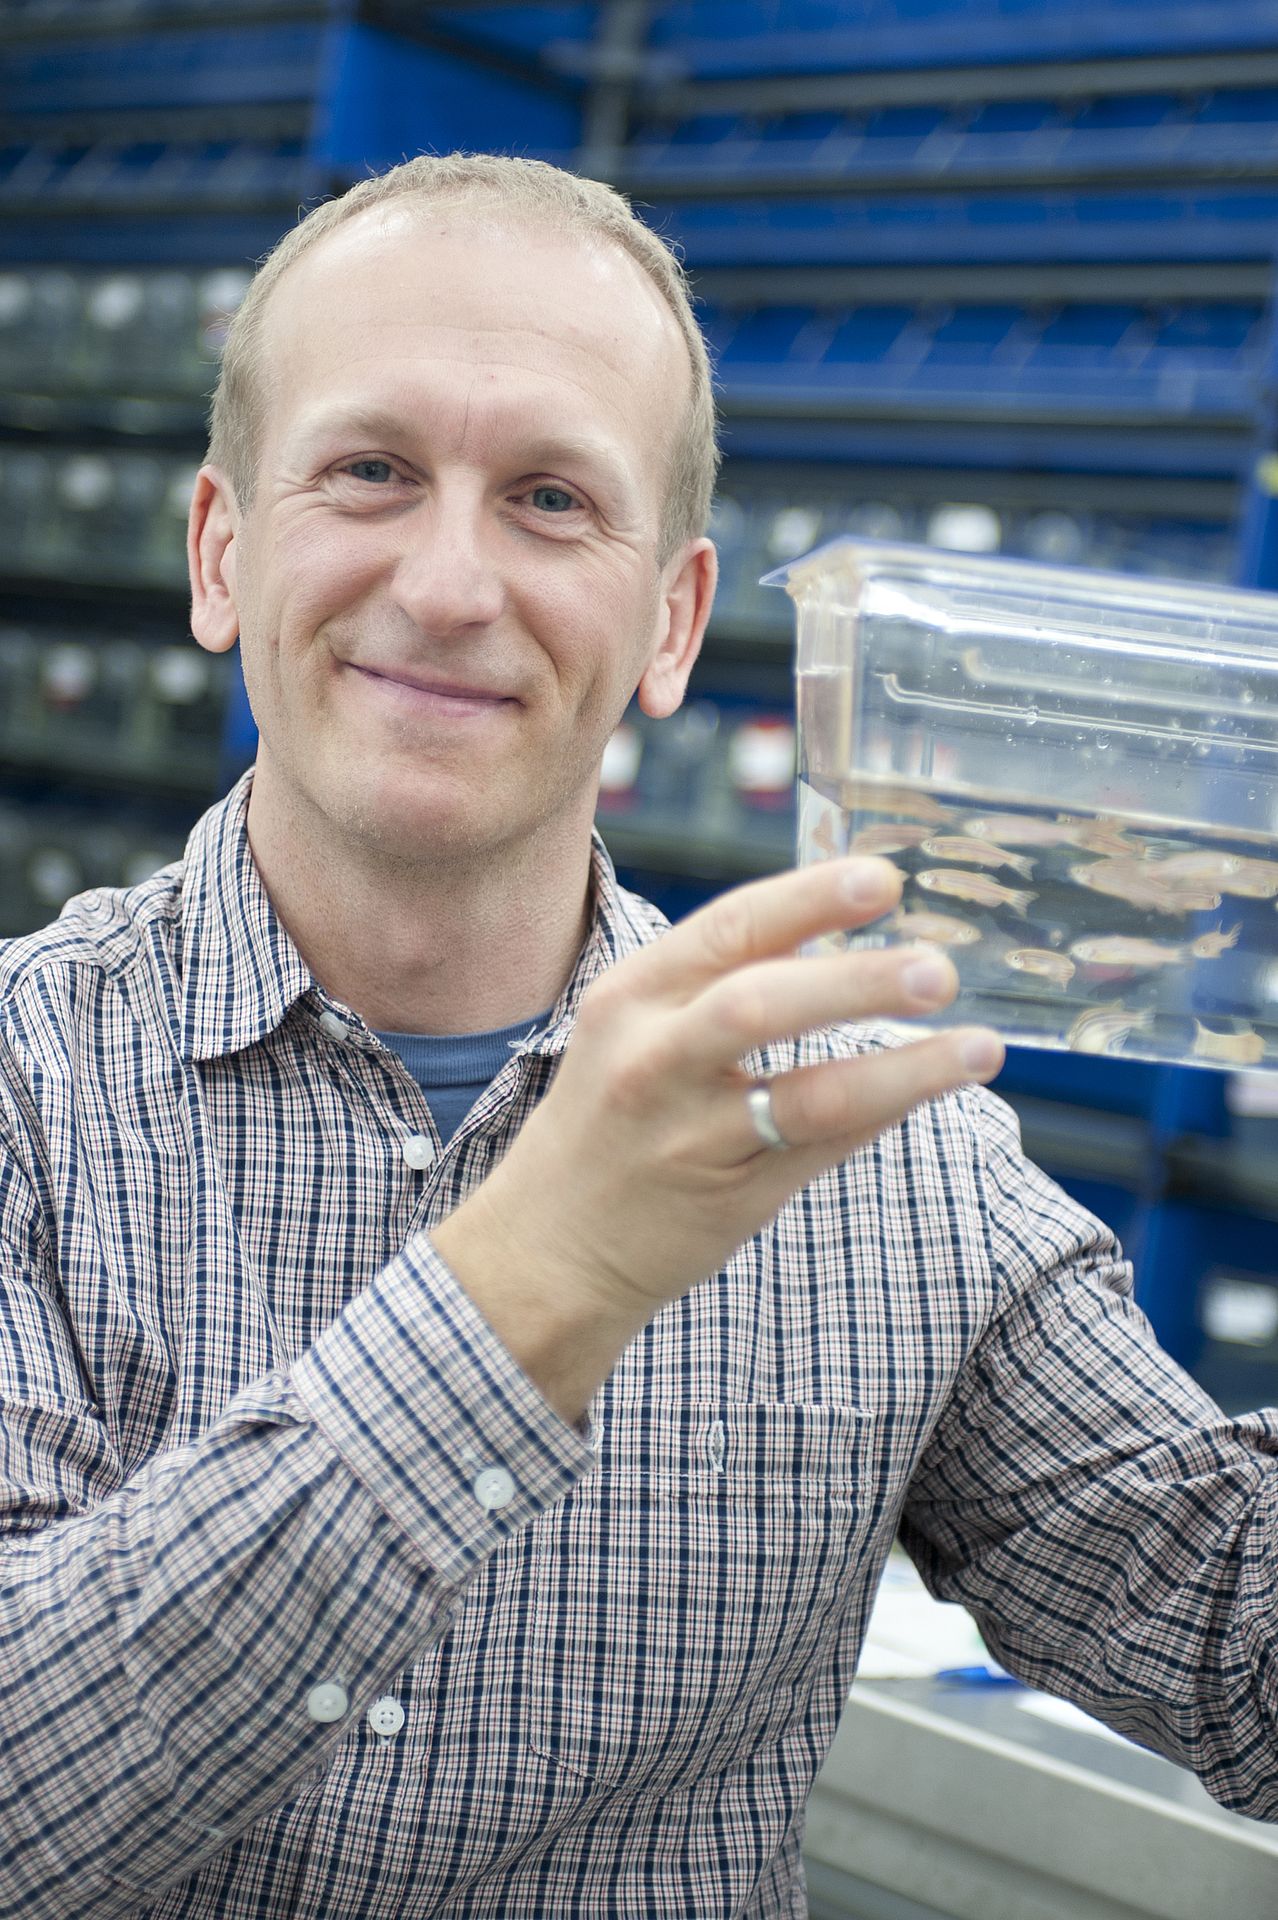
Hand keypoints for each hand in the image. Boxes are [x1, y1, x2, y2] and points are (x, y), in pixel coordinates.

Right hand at [433, 856, 1002, 1417]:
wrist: (547, 1247)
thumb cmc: (609, 1118)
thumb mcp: (633, 1029)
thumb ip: (717, 980)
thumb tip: (844, 930)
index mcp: (631, 996)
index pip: (729, 928)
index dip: (811, 898)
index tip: (883, 879)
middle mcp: (653, 1061)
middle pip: (760, 1004)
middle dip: (856, 981)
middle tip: (939, 968)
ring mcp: (690, 1136)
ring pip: (808, 1096)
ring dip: (903, 1070)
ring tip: (977, 1048)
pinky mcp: (729, 1197)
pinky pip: (821, 1149)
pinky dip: (882, 1113)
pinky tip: (931, 1088)